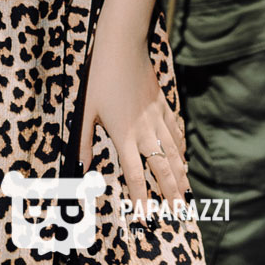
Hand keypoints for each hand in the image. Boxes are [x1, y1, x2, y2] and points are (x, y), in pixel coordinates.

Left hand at [78, 35, 187, 207]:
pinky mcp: (163, 105)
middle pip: (161, 169)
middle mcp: (145, 131)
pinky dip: (181, 148)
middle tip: (178, 213)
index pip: (135, 175)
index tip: (145, 217)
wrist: (123, 47)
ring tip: (185, 193)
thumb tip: (79, 167)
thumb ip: (84, 141)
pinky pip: (176, 132)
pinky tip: (183, 158)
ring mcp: (157, 118)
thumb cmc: (100, 77)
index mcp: (124, 135)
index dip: (140, 199)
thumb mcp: (86, 110)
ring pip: (173, 153)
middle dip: (170, 194)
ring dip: (180, 175)